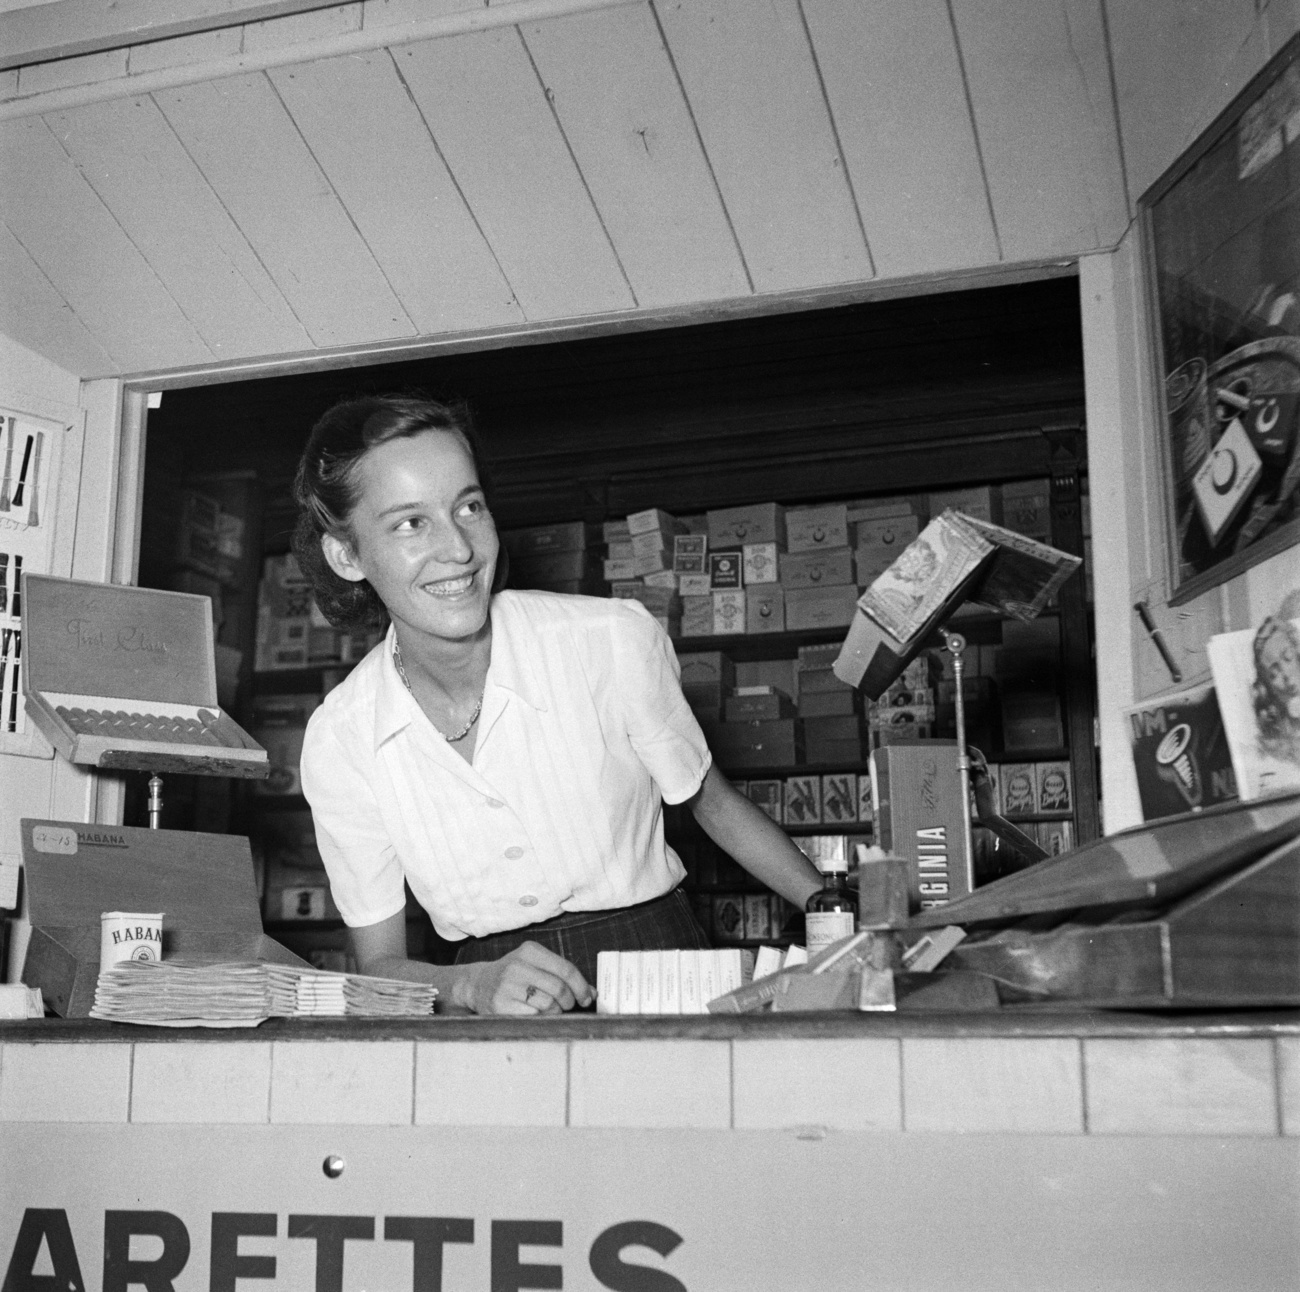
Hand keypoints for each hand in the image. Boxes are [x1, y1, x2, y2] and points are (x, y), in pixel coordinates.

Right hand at [455, 941, 593, 1015]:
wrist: (478, 985)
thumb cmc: (515, 976)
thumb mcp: (536, 966)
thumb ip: (563, 976)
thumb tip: (592, 994)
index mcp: (530, 951)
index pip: (566, 968)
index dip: (581, 986)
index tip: (588, 997)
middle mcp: (517, 965)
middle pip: (559, 988)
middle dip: (570, 1001)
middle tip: (569, 1005)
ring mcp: (507, 986)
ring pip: (548, 1005)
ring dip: (555, 1012)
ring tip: (549, 1009)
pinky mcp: (500, 1006)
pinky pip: (534, 1017)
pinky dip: (540, 1018)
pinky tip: (534, 1013)